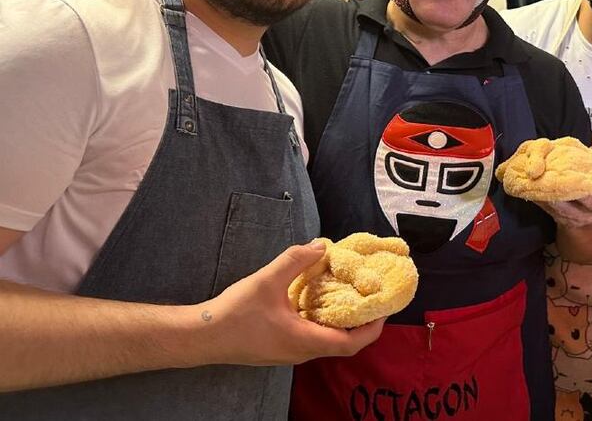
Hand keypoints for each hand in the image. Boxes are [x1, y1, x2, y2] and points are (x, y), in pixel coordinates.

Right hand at [195, 241, 385, 366]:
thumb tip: (321, 245)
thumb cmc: (234, 314)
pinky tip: (318, 299)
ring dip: (342, 321)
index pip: (352, 343)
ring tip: (350, 294)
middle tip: (371, 297)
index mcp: (305, 341)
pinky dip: (323, 321)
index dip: (373, 327)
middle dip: (362, 322)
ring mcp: (290, 352)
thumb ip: (296, 260)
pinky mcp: (280, 347)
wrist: (201, 336)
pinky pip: (312, 337)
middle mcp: (302, 352)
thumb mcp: (267, 280)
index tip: (385, 308)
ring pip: (327, 340)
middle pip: (344, 343)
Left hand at [536, 126, 591, 228]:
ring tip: (543, 177)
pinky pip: (553, 209)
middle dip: (575, 185)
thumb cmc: (590, 179)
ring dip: (555, 191)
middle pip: (589, 199)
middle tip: (562, 172)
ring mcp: (582, 217)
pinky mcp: (564, 220)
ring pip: (568, 206)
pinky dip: (544, 198)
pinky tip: (535, 186)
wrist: (582, 212)